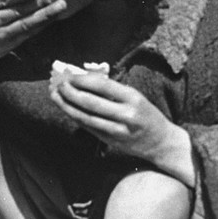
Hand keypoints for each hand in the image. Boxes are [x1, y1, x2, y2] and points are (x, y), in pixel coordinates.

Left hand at [50, 73, 196, 186]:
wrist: (162, 143)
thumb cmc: (148, 115)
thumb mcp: (136, 97)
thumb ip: (114, 91)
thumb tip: (85, 79)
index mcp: (133, 98)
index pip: (103, 85)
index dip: (83, 80)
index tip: (70, 75)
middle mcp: (126, 115)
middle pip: (90, 102)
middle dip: (70, 92)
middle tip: (58, 85)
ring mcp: (118, 131)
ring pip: (86, 117)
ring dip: (67, 106)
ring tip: (56, 97)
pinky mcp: (111, 142)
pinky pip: (89, 128)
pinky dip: (76, 118)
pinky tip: (67, 110)